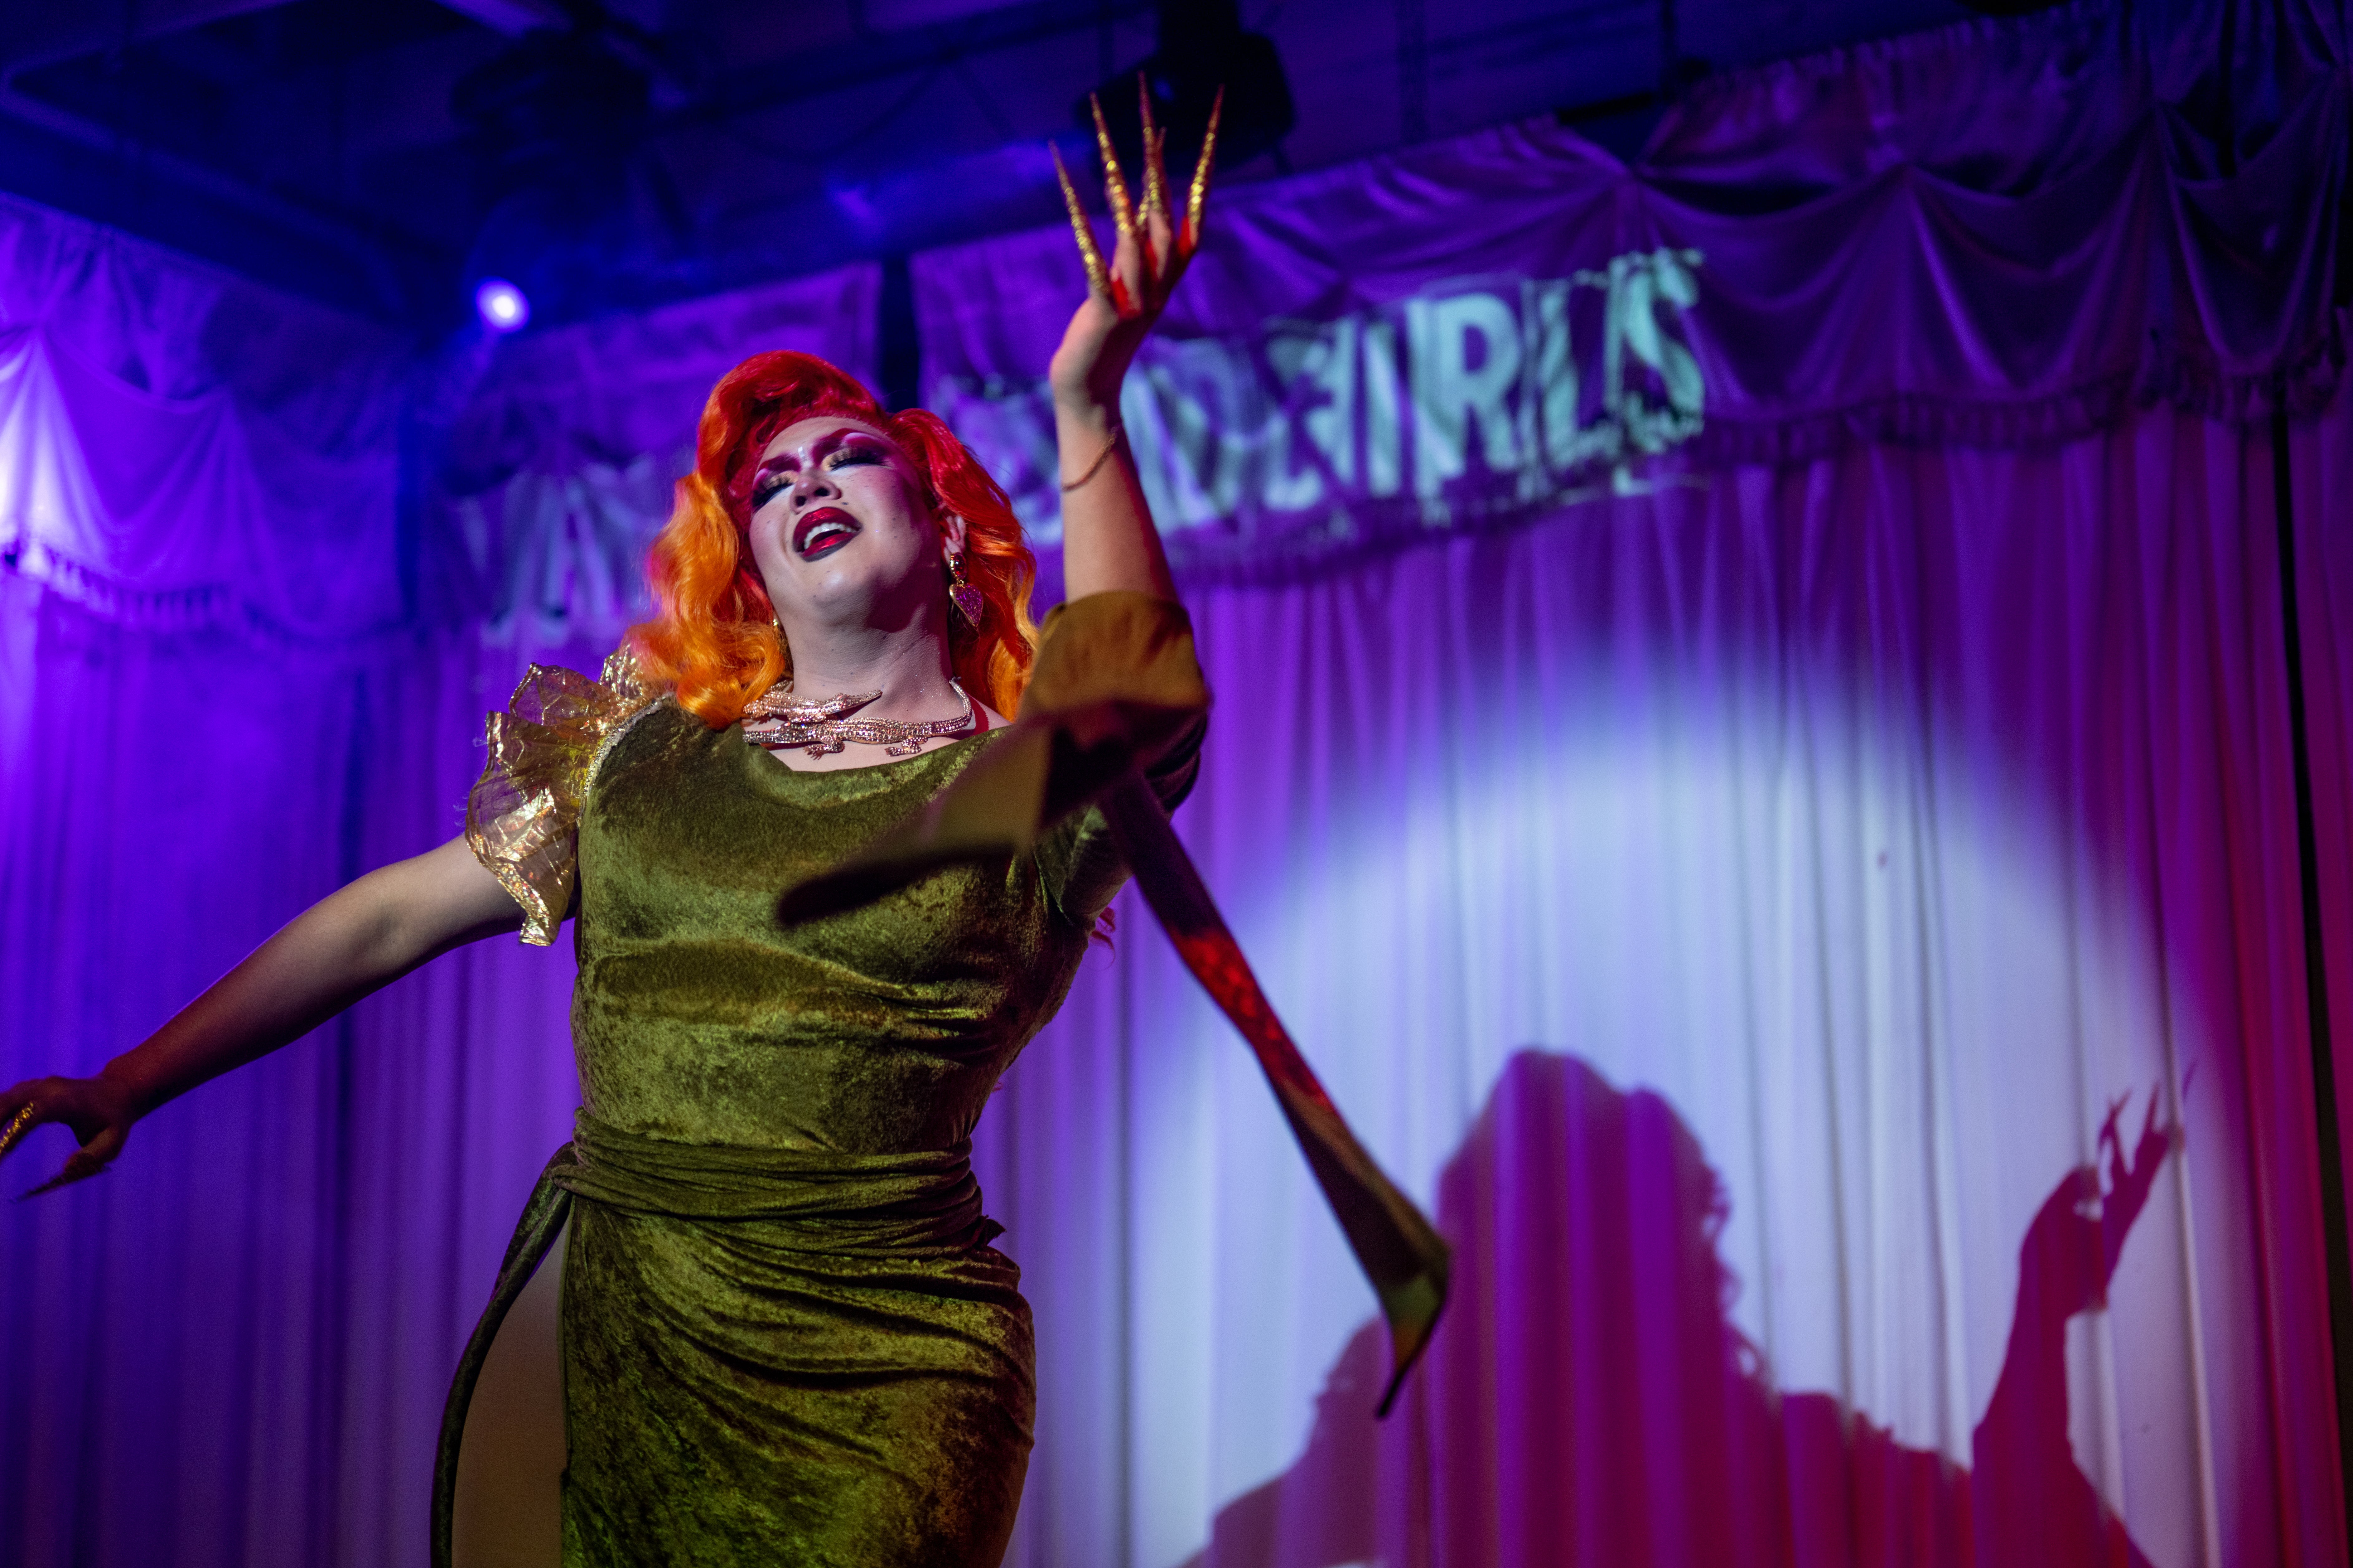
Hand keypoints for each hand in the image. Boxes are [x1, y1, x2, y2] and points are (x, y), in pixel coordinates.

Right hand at [0, 1070, 142, 1197]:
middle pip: (9, 1102)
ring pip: (3, 1100)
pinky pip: (6, 1101)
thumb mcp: (112, 1141)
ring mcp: (38, 1085)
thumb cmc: (114, 1120)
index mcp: (67, 1100)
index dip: (15, 1130)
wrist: (118, 1090)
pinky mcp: (30, 1088)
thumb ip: (91, 1157)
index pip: (34, 1112)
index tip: (2, 1152)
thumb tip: (66, 1169)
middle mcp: (49, 1088)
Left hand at [1045, 82, 1221, 416]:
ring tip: (1110, 147)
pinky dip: (1086, 226)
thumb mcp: (1121, 289)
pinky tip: (1071, 194)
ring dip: (1126, 187)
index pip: (1191, 214)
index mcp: (1166, 277)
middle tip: (1151, 114)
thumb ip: (1132, 252)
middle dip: (1159, 163)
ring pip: (1139, 234)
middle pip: (1166, 213)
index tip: (1194, 123)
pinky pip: (1099, 263)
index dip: (1197, 169)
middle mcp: (1159, 284)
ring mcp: (1137, 299)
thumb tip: (1139, 207)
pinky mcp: (1108, 312)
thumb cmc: (1101, 340)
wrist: (1090, 393)